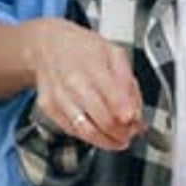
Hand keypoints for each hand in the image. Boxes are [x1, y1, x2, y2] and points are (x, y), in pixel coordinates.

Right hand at [19, 17, 144, 151]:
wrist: (47, 45)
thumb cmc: (82, 47)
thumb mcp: (114, 53)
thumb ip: (128, 82)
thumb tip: (135, 111)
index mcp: (93, 66)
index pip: (115, 99)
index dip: (130, 116)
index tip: (137, 122)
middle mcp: (74, 83)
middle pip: (103, 120)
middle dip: (122, 132)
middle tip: (131, 131)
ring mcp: (59, 98)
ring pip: (87, 132)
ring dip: (107, 140)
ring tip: (119, 137)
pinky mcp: (49, 108)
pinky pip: (72, 131)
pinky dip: (90, 136)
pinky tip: (99, 131)